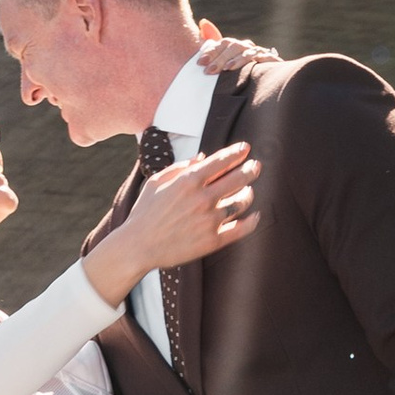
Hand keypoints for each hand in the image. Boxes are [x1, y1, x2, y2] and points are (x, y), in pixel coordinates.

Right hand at [92, 142, 257, 302]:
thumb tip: (203, 157)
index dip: (237, 153)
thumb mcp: (156, 182)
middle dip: (250, 169)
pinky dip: (252, 221)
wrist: (138, 246)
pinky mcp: (213, 240)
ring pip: (241, 202)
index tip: (245, 148)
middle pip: (238, 179)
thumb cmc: (145, 212)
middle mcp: (202, 198)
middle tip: (256, 166)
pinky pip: (241, 229)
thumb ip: (180, 166)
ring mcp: (209, 220)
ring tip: (249, 190)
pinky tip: (255, 215)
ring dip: (249, 193)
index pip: (221, 161)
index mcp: (188, 181)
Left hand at [195, 24, 277, 79]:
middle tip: (209, 71)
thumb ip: (214, 48)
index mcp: (235, 46)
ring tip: (227, 69)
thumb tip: (203, 22)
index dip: (211, 52)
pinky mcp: (272, 60)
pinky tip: (251, 65)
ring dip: (237, 60)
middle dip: (220, 59)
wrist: (266, 81)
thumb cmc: (241, 72)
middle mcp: (246, 47)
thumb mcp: (225, 63)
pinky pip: (265, 57)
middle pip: (233, 47)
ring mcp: (259, 52)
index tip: (200, 62)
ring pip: (246, 51)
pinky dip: (257, 60)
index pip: (222, 44)